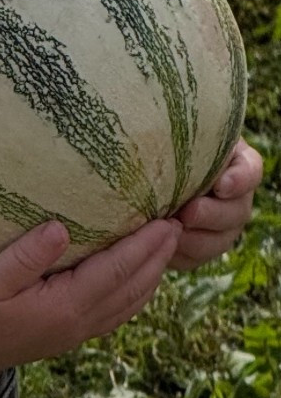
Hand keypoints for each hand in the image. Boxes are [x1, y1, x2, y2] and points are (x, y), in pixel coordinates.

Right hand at [0, 215, 181, 376]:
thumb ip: (25, 255)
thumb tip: (60, 228)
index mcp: (62, 308)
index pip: (116, 272)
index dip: (146, 246)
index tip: (169, 220)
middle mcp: (74, 325)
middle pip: (130, 289)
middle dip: (158, 258)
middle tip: (180, 225)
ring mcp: (70, 335)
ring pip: (126, 306)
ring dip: (150, 278)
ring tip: (166, 249)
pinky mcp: (61, 337)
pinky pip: (111, 317)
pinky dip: (132, 297)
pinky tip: (135, 283)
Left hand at [169, 139, 263, 269]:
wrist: (148, 180)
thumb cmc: (166, 149)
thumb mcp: (177, 138)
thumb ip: (188, 143)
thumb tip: (173, 139)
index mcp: (237, 166)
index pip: (250, 172)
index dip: (239, 181)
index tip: (221, 185)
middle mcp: (235, 200)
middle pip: (236, 213)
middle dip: (211, 215)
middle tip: (186, 212)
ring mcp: (220, 228)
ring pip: (218, 242)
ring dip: (194, 240)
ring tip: (170, 231)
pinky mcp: (198, 250)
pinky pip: (194, 259)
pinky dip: (178, 254)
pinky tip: (160, 246)